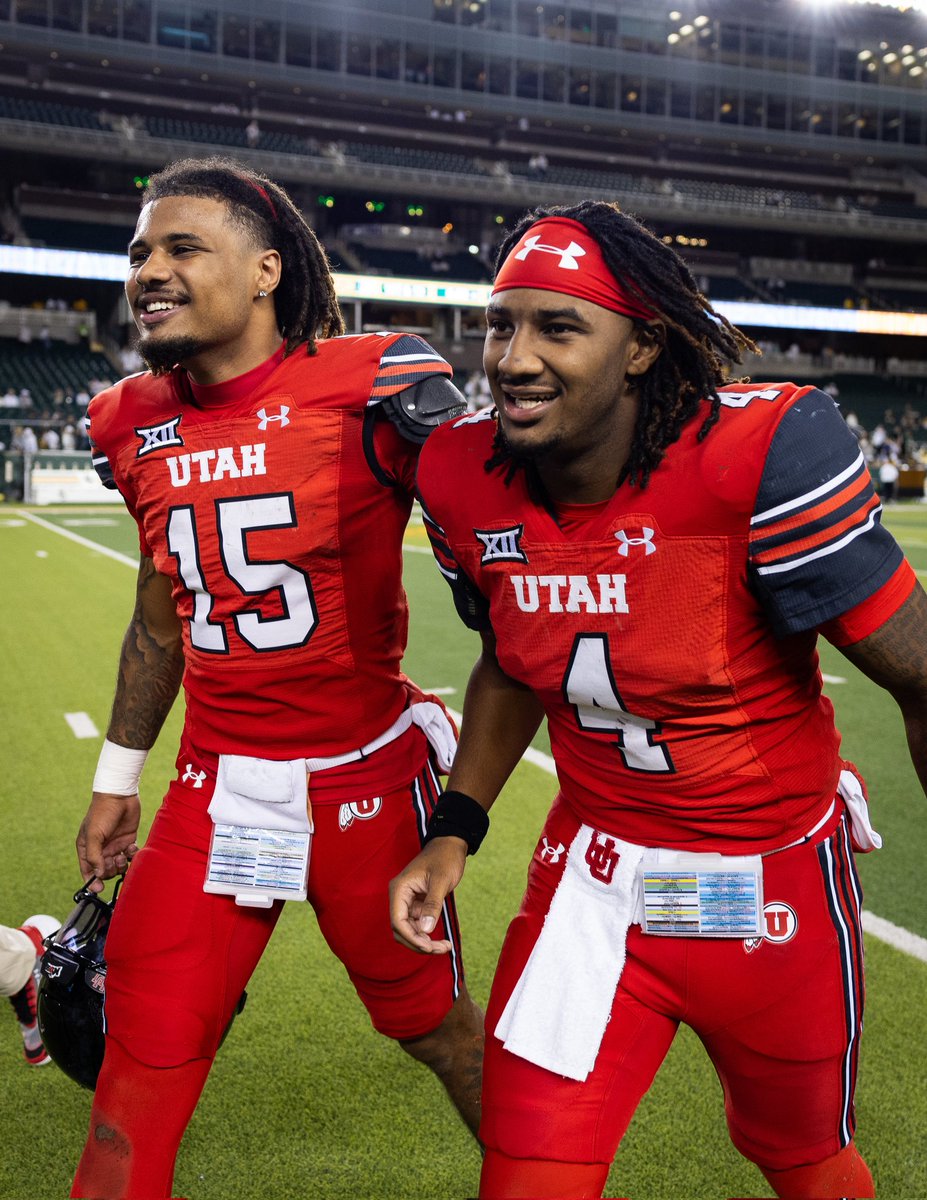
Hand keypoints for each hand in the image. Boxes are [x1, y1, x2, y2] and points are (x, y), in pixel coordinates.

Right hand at [76, 792, 140, 890]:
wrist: (120, 795)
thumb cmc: (102, 813)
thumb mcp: (94, 835)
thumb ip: (94, 856)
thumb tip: (98, 875)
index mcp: (87, 848)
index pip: (87, 871)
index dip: (92, 882)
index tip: (99, 889)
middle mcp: (100, 849)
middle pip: (104, 871)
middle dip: (110, 871)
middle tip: (114, 861)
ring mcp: (114, 845)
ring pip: (118, 865)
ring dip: (121, 864)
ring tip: (123, 855)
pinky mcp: (127, 840)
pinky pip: (130, 856)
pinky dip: (132, 855)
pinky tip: (131, 847)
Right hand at [390, 837, 467, 953]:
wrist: (451, 845)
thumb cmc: (445, 858)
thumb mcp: (441, 881)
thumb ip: (433, 905)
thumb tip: (426, 930)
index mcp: (399, 889)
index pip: (398, 921)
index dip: (412, 937)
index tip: (429, 947)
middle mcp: (400, 897)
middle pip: (401, 930)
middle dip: (418, 943)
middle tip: (440, 949)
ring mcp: (408, 902)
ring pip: (409, 930)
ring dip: (424, 942)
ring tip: (444, 947)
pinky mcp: (417, 905)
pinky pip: (418, 925)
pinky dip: (427, 935)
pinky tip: (441, 941)